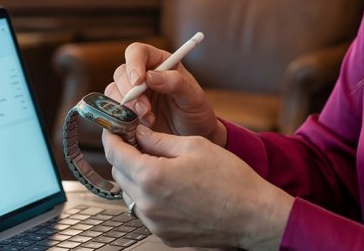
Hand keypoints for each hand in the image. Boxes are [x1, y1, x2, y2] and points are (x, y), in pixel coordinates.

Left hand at [103, 125, 291, 249]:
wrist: (252, 216)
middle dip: (124, 156)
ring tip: (157, 165)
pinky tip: (169, 187)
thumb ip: (159, 140)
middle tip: (138, 143)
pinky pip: (145, 211)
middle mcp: (147, 203)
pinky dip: (148, 197)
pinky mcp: (163, 234)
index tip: (113, 129)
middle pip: (119, 174)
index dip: (111, 137)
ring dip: (135, 178)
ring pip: (130, 194)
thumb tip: (139, 133)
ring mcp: (154, 222)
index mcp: (152, 176)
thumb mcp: (194, 146)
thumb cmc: (229, 179)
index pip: (115, 153)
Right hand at [107, 42, 224, 145]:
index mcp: (160, 62)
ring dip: (127, 107)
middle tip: (145, 109)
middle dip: (130, 91)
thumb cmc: (196, 113)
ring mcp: (132, 94)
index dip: (133, 63)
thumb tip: (151, 76)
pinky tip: (141, 127)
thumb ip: (175, 83)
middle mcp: (143, 75)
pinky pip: (113, 110)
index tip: (138, 81)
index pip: (138, 52)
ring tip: (149, 120)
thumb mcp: (193, 97)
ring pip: (114, 91)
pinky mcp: (126, 112)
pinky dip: (123, 118)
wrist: (192, 138)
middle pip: (122, 72)